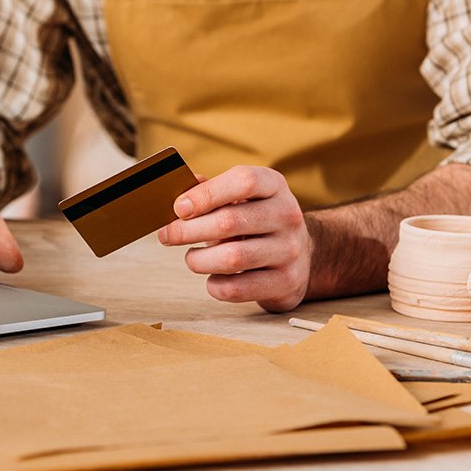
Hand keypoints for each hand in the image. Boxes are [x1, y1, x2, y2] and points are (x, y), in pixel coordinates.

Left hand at [157, 166, 310, 312]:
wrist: (302, 255)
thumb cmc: (257, 223)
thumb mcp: (241, 199)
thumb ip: (211, 193)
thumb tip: (181, 197)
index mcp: (274, 186)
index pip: (243, 181)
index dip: (206, 194)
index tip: (179, 208)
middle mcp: (287, 215)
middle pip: (229, 221)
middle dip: (188, 230)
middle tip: (168, 235)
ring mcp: (289, 250)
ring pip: (232, 258)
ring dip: (199, 260)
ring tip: (192, 258)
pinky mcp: (286, 282)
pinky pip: (238, 288)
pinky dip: (215, 285)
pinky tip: (212, 279)